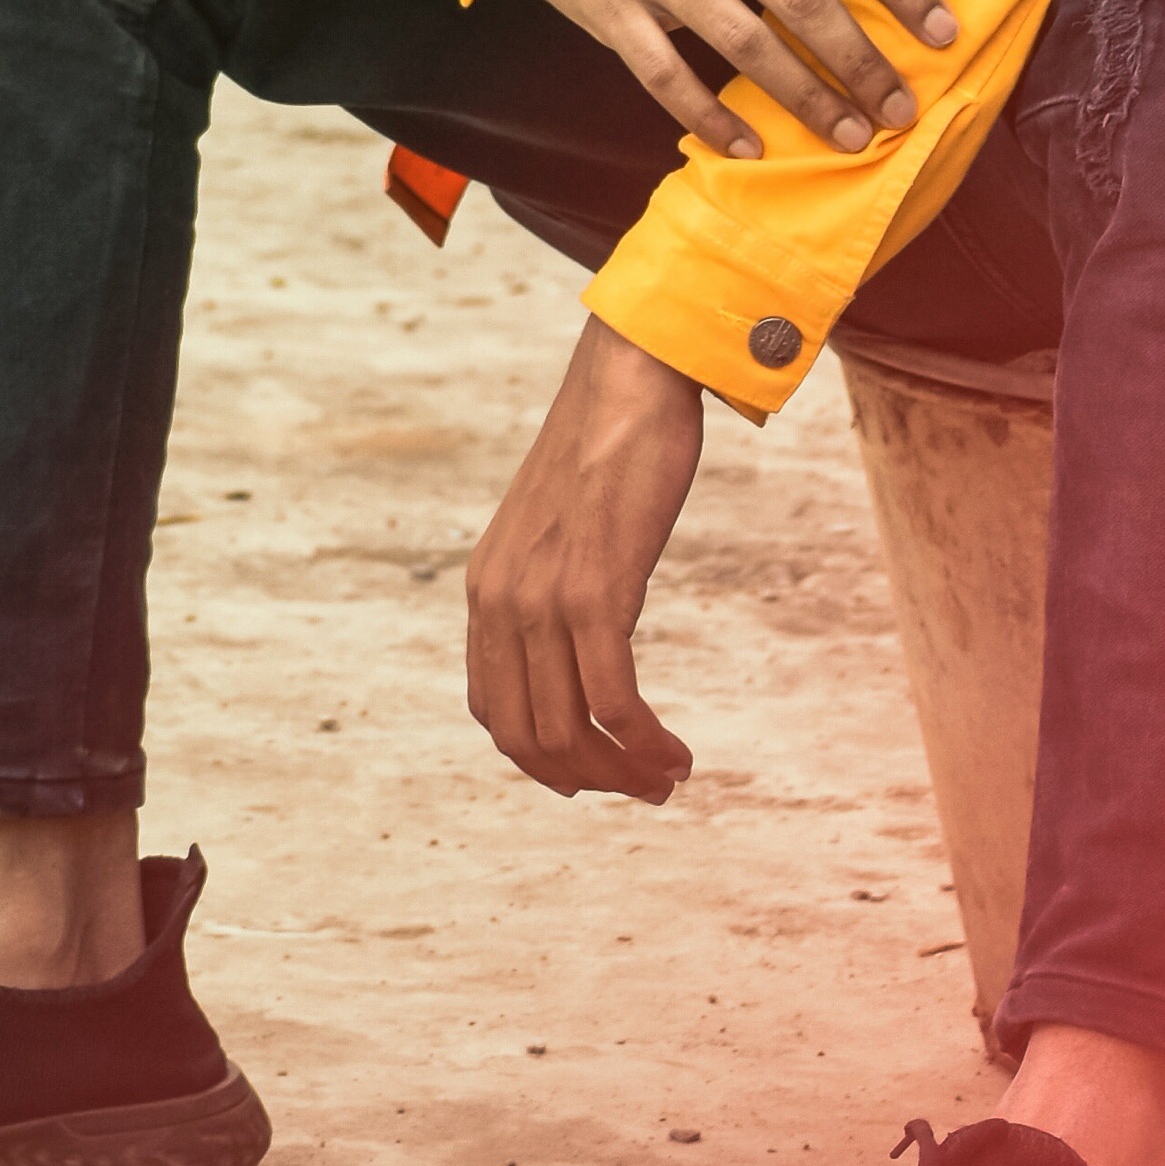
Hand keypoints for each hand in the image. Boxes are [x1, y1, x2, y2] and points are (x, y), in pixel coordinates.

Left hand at [465, 321, 705, 800]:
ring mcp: (543, 599)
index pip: (494, 711)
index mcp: (487, 589)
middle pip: (527, 737)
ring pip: (569, 731)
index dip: (542, 760)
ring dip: (622, 773)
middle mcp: (501, 601)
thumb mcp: (561, 525)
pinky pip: (613, 700)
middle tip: (645, 790)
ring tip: (668, 778)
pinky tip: (677, 755)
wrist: (631, 375)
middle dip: (587, 781)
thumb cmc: (610, 444)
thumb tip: (584, 628)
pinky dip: (645, 743)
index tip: (595, 772)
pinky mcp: (595, 589)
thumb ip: (556, 580)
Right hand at [476, 0, 957, 163]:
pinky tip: (750, 147)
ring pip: (743, 46)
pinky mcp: (610, 11)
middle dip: (860, 62)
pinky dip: (709, 117)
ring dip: (804, 98)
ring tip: (850, 137)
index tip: (942, 31)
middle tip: (901, 109)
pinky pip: (667, 77)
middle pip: (802, 1)